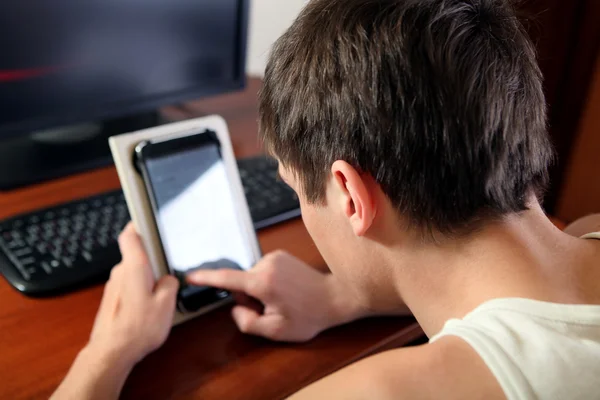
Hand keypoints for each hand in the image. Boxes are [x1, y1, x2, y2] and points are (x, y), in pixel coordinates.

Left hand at [88, 223, 178, 366]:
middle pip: (138, 256)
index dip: (138, 223)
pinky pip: (129, 287)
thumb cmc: (137, 329)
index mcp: (134, 267)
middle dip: (153, 263)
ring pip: (134, 274)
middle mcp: (120, 272)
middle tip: (169, 276)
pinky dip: (139, 293)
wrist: (111, 352)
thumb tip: (169, 279)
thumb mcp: (167, 304)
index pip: (130, 234)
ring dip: (147, 281)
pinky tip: (148, 311)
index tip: (146, 218)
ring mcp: (113, 286)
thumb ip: (171, 284)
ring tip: (159, 301)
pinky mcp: (112, 299)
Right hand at [187, 250, 367, 341]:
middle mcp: (266, 263)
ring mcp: (275, 257)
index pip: (227, 278)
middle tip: (271, 310)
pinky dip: (267, 282)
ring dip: (259, 291)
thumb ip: (247, 322)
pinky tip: (286, 291)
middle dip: (248, 299)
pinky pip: (263, 271)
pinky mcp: (281, 255)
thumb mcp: (274, 331)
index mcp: (262, 282)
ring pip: (251, 278)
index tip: (190, 276)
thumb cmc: (308, 316)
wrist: (335, 297)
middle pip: (240, 283)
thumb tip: (236, 309)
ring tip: (283, 301)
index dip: (206, 278)